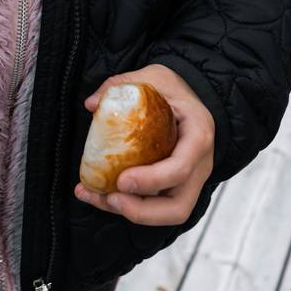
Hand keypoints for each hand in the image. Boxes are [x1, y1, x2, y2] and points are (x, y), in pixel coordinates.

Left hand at [74, 63, 215, 225]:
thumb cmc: (176, 89)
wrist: (194, 98)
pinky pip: (156, 208)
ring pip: (167, 215)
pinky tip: (99, 196)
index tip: (121, 180)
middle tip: (110, 198)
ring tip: (98, 199)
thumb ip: (123, 84)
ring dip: (130, 213)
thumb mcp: (154, 76)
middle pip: (178, 208)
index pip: (181, 168)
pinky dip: (128, 206)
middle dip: (141, 211)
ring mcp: (190, 181)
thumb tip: (92, 104)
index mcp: (199, 135)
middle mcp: (199, 166)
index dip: (152, 180)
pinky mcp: (176, 188)